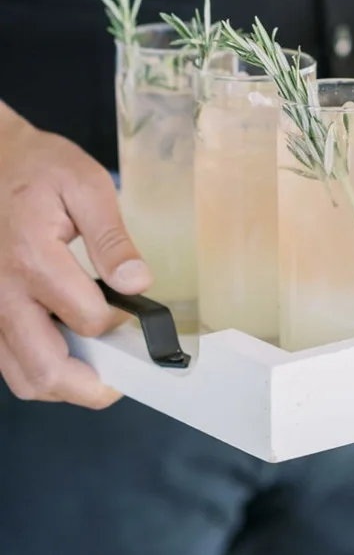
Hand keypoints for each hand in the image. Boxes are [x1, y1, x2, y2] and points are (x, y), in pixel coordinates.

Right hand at [0, 105, 152, 408]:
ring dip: (64, 386)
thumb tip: (138, 283)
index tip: (136, 312)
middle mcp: (3, 293)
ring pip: (23, 377)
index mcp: (33, 258)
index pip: (87, 320)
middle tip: (125, 377)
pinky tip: (66, 352)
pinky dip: (38, 370)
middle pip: (46, 370)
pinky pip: (7, 362)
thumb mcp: (86, 185)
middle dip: (93, 386)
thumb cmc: (39, 168)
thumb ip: (112, 239)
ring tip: (99, 370)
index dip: (120, 325)